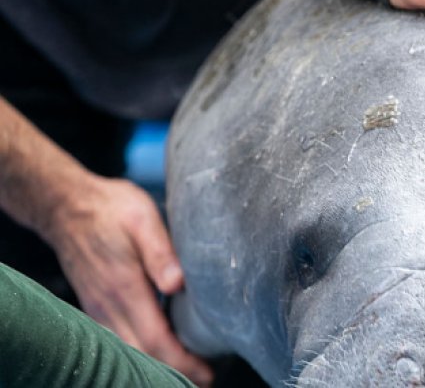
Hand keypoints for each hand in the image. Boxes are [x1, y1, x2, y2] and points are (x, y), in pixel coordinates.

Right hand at [42, 174, 213, 386]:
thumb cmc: (110, 208)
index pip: (155, 338)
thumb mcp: (143, 218)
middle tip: (204, 378)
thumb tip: (179, 283)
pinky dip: (140, 351)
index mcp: (124, 286)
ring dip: (157, 364)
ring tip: (189, 370)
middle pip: (142, 353)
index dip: (181, 361)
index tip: (205, 372)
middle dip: (174, 371)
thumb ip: (161, 252)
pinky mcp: (95, 305)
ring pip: (128, 350)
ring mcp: (98, 307)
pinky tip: (159, 350)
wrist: (67, 205)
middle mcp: (108, 304)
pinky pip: (117, 339)